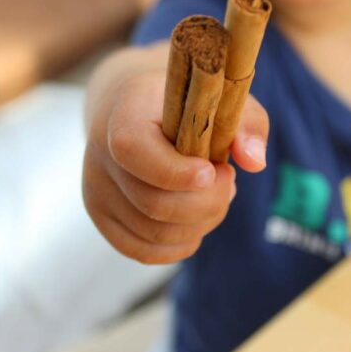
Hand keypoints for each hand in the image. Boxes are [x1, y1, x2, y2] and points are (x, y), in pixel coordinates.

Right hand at [83, 71, 268, 263]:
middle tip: (228, 179)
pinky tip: (198, 220)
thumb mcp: (222, 100)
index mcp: (123, 115)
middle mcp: (99, 155)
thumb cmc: (186, 103)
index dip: (178, 172)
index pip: (136, 152)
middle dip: (207, 202)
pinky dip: (181, 244)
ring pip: (154, 234)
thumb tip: (255, 162)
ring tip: (216, 195)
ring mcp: (96, 191)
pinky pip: (143, 251)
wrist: (135, 107)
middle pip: (154, 204)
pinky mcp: (102, 217)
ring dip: (200, 223)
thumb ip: (246, 125)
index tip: (214, 170)